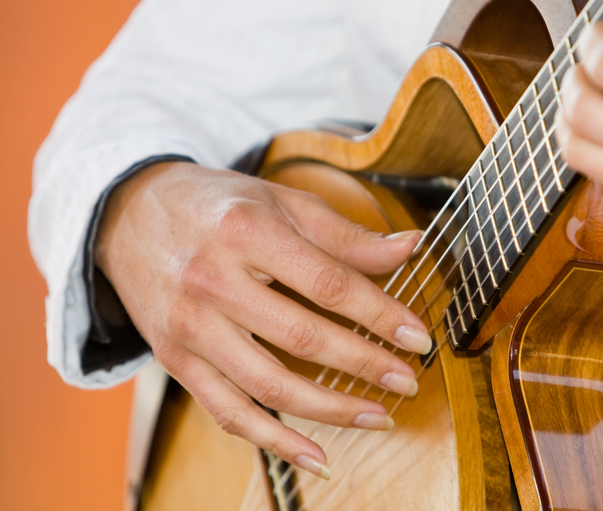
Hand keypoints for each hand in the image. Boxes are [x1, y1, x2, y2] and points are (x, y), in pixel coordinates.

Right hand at [95, 162, 432, 479]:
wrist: (128, 215)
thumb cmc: (218, 205)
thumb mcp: (281, 201)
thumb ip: (345, 233)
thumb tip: (411, 248)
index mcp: (247, 233)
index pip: (327, 283)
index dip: (379, 314)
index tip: (418, 336)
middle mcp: (213, 282)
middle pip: (302, 338)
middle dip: (365, 365)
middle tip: (408, 380)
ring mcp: (189, 327)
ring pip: (269, 386)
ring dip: (331, 410)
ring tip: (379, 417)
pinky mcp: (175, 360)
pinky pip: (228, 413)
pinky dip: (274, 441)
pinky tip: (317, 456)